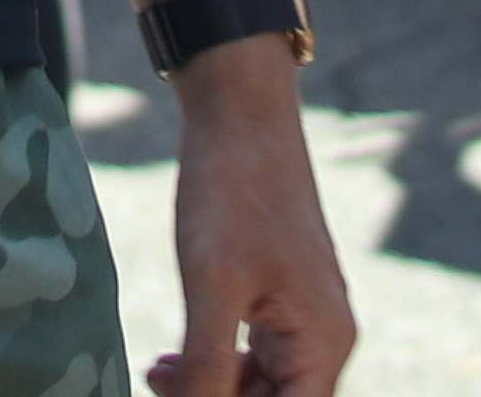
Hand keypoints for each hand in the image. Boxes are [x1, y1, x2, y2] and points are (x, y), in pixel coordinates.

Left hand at [153, 51, 352, 394]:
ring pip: (260, 386)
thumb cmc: (232, 191)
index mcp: (322, 343)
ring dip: (210, 388)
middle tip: (159, 387)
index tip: (187, 396)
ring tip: (157, 372)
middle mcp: (323, 338)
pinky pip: (252, 355)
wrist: (239, 113)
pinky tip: (170, 359)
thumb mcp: (211, 286)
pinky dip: (213, 363)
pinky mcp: (280, 300)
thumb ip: (205, 366)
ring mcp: (304, 318)